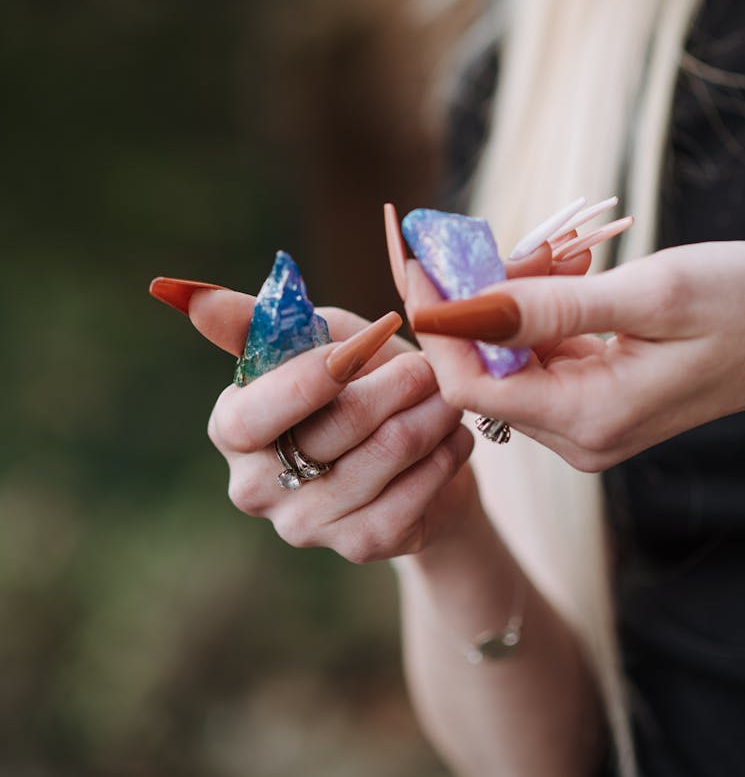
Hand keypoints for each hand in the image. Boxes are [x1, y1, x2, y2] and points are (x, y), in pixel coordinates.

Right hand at [187, 289, 476, 561]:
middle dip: (394, 386)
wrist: (414, 451)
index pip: (252, 415)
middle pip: (334, 431)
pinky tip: (452, 437)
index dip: (305, 382)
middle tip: (429, 365)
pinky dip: (442, 456)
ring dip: (430, 416)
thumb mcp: (315, 338)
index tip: (353, 351)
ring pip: (384, 457)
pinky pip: (411, 497)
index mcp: (233, 427)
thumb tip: (194, 297)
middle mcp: (256, 485)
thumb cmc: (356, 381)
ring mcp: (304, 524)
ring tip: (448, 394)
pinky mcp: (357, 546)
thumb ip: (259, 320)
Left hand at [406, 241, 744, 469]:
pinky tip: (555, 271)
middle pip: (482, 372)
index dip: (435, 322)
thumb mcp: (650, 295)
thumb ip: (550, 307)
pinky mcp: (594, 401)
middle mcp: (579, 435)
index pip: (469, 384)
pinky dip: (530, 311)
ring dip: (500, 301)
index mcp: (589, 418)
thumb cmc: (744, 304)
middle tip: (464, 239)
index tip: (416, 258)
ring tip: (528, 250)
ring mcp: (586, 422)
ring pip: (506, 359)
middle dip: (465, 303)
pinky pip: (536, 356)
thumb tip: (461, 306)